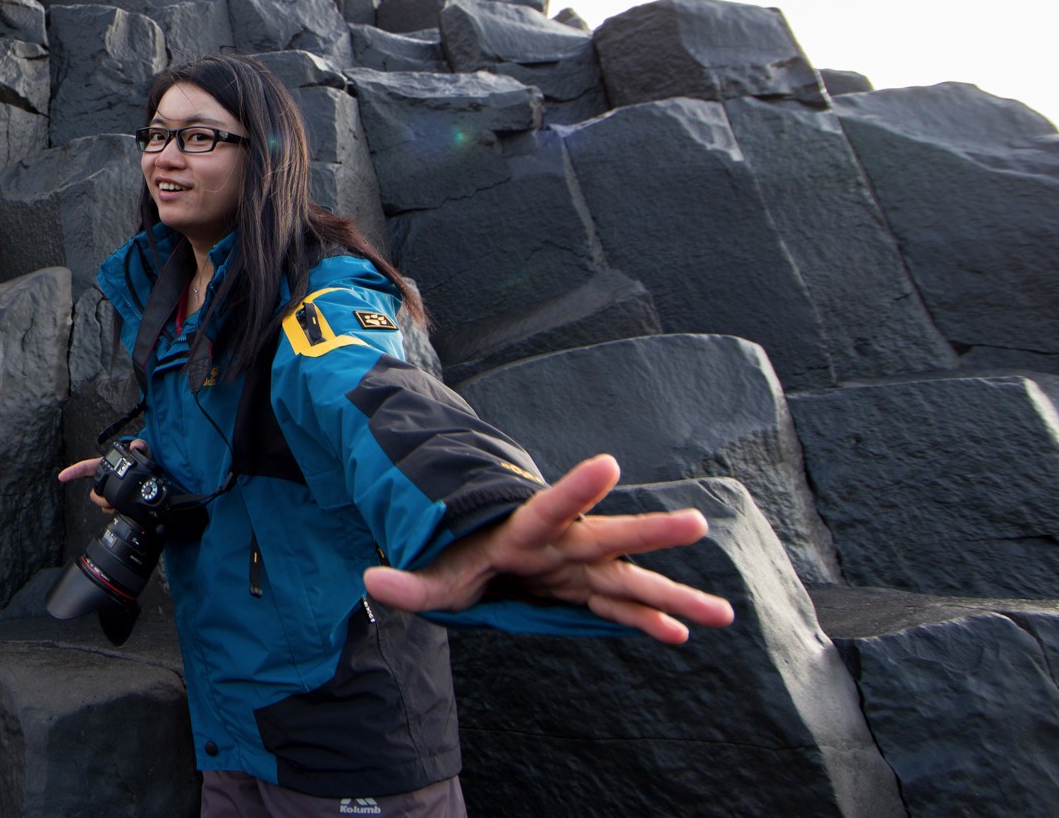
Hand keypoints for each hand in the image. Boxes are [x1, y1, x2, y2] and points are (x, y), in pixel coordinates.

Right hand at [57, 440, 150, 513]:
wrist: (155, 477)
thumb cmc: (145, 461)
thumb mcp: (145, 451)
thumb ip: (141, 446)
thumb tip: (135, 446)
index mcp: (108, 466)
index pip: (86, 467)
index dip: (73, 471)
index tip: (62, 477)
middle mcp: (107, 480)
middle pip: (94, 492)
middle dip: (99, 498)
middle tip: (109, 501)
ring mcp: (112, 492)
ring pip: (102, 503)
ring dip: (108, 506)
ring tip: (119, 506)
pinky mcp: (118, 502)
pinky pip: (110, 510)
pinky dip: (114, 511)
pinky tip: (122, 510)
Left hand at [360, 454, 734, 643]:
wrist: (478, 547)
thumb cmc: (459, 554)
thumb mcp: (432, 571)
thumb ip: (409, 581)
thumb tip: (371, 582)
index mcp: (522, 531)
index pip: (548, 506)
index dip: (576, 487)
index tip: (608, 462)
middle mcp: (560, 545)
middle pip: (607, 538)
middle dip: (649, 534)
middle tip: (697, 523)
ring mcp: (579, 568)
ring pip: (630, 579)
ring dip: (673, 595)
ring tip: (724, 613)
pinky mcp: (585, 589)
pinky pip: (624, 608)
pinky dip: (652, 621)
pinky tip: (686, 633)